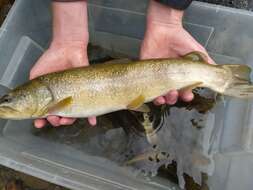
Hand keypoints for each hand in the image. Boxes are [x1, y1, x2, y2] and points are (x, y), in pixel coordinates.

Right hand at [29, 1, 96, 127]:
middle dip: (56, 121)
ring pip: (74, 113)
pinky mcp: (87, 91)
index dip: (42, 120)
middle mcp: (64, 97)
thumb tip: (30, 104)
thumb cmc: (52, 60)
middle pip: (61, 115)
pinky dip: (91, 115)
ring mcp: (76, 95)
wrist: (68, 48)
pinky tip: (92, 122)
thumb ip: (33, 89)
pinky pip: (91, 105)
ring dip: (70, 120)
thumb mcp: (37, 75)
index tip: (39, 124)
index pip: (47, 111)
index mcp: (52, 96)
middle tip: (53, 119)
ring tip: (66, 120)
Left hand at [140, 0, 213, 104]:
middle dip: (174, 98)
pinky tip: (155, 95)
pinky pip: (146, 85)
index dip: (186, 95)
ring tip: (167, 95)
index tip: (188, 96)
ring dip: (163, 98)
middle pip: (171, 95)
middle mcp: (169, 77)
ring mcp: (157, 75)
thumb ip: (206, 64)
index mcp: (180, 75)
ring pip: (159, 93)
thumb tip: (216, 73)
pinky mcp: (146, 70)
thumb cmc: (181, 40)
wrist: (165, 29)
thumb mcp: (198, 52)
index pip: (183, 90)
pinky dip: (150, 92)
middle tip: (176, 94)